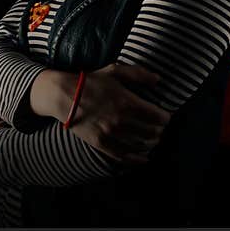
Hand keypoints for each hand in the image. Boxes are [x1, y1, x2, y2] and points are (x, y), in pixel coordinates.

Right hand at [56, 62, 171, 164]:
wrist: (63, 96)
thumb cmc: (91, 81)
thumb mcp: (115, 71)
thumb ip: (139, 74)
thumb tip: (158, 80)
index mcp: (128, 102)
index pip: (157, 116)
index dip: (165, 118)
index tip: (166, 117)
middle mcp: (121, 120)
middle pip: (151, 132)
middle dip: (160, 131)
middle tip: (160, 128)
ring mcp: (111, 134)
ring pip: (140, 145)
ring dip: (151, 144)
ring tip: (154, 140)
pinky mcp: (100, 144)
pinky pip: (123, 156)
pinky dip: (136, 159)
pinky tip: (144, 158)